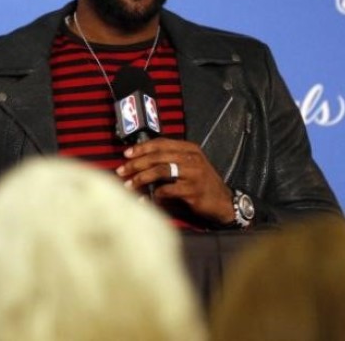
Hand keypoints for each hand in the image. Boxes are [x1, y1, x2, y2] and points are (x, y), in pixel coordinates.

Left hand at [116, 137, 234, 224]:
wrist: (223, 202)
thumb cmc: (201, 183)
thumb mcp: (190, 165)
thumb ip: (171, 159)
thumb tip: (141, 160)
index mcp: (190, 148)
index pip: (161, 143)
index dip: (142, 148)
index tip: (126, 154)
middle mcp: (192, 158)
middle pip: (158, 156)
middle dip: (136, 164)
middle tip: (122, 171)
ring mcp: (193, 174)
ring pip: (160, 171)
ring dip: (141, 178)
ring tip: (129, 185)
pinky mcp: (192, 190)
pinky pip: (167, 191)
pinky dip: (153, 195)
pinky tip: (144, 200)